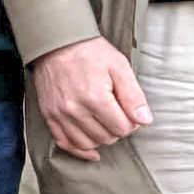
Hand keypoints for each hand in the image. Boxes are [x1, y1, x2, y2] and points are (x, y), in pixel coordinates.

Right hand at [32, 35, 151, 159]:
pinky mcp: (49, 115)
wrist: (56, 43)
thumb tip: (144, 120)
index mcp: (95, 98)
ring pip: (86, 144)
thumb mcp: (119, 67)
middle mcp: (75, 110)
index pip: (122, 128)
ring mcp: (59, 114)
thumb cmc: (89, 52)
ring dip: (100, 139)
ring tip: (104, 125)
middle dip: (117, 130)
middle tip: (118, 115)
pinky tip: (90, 150)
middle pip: (106, 138)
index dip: (132, 123)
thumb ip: (133, 95)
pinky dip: (78, 150)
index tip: (130, 112)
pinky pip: (63, 142)